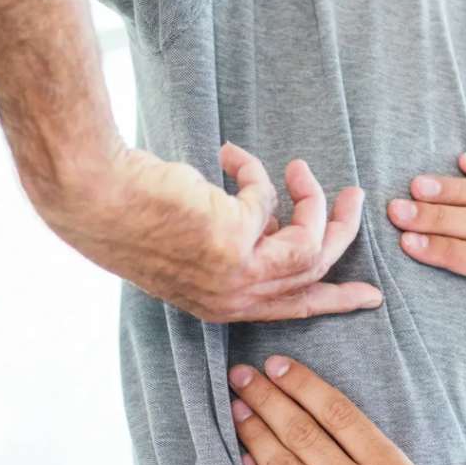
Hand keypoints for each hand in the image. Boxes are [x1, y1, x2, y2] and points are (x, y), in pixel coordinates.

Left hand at [41, 143, 382, 322]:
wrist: (95, 198)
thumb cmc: (136, 216)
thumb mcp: (199, 245)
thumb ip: (242, 244)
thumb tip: (275, 221)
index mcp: (225, 305)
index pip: (295, 309)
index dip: (336, 300)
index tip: (370, 296)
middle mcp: (235, 298)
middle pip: (316, 273)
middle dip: (343, 233)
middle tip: (355, 198)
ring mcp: (237, 274)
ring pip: (311, 243)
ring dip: (315, 199)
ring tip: (300, 168)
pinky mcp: (236, 239)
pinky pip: (269, 198)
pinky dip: (254, 171)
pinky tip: (227, 155)